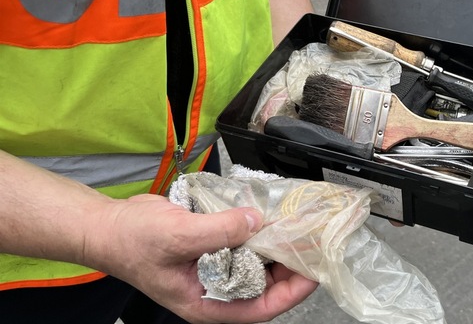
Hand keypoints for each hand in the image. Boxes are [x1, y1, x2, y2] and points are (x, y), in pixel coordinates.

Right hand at [87, 194, 317, 323]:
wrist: (108, 226)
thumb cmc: (132, 242)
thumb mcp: (178, 236)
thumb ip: (220, 231)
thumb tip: (256, 221)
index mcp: (207, 303)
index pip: (261, 308)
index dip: (291, 292)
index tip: (312, 272)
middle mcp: (215, 290)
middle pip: (265, 286)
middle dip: (290, 266)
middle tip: (311, 243)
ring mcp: (214, 269)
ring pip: (257, 264)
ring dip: (276, 246)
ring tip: (297, 228)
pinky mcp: (213, 248)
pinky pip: (243, 244)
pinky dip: (258, 231)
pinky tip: (271, 216)